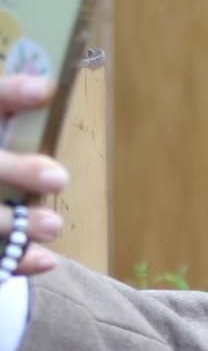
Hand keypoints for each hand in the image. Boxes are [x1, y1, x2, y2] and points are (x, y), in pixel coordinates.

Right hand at [0, 75, 69, 275]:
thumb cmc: (0, 173)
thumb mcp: (1, 141)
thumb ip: (11, 125)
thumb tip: (52, 94)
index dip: (9, 94)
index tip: (44, 90)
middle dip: (15, 170)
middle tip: (58, 178)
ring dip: (17, 223)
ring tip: (53, 225)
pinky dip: (16, 261)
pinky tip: (45, 260)